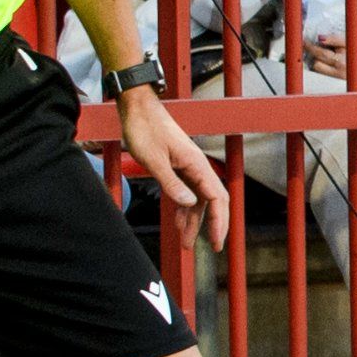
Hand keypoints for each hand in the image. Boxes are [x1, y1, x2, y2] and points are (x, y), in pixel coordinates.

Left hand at [119, 84, 232, 249]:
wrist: (138, 109)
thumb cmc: (145, 130)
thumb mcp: (153, 160)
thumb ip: (171, 183)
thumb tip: (190, 204)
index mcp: (196, 165)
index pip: (216, 198)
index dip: (219, 222)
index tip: (216, 241)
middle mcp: (197, 167)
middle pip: (214, 201)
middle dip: (214, 225)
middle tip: (212, 247)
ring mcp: (188, 168)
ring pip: (198, 199)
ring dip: (194, 221)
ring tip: (186, 243)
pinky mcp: (177, 167)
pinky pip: (186, 192)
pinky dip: (184, 209)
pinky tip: (177, 222)